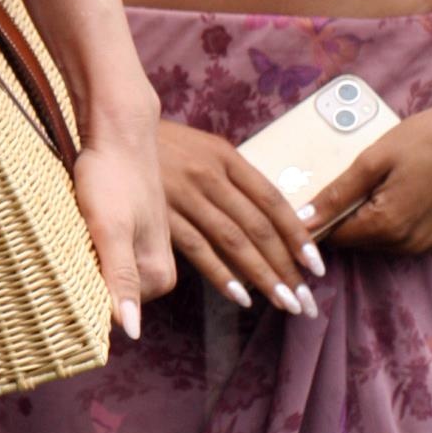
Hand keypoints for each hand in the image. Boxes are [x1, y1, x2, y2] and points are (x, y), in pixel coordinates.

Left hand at [73, 120, 174, 338]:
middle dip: (82, 282)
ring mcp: (142, 252)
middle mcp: (156, 270)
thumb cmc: (111, 176)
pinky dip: (83, 249)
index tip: (64, 274)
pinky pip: (101, 256)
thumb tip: (132, 331)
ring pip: (102, 275)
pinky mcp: (126, 235)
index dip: (83, 298)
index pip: (112, 313)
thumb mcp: (111, 229)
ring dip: (80, 264)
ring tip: (70, 234)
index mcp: (159, 276)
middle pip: (109, 295)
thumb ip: (121, 277)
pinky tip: (74, 228)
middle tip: (63, 250)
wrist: (116, 132)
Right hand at [157, 118, 319, 316]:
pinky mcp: (160, 213)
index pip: (272, 201)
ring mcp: (184, 195)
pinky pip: (196, 248)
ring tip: (284, 303)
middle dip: (286, 266)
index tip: (316, 267)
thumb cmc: (167, 145)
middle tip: (306, 300)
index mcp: (226, 158)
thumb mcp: (207, 151)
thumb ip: (238, 182)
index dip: (297, 235)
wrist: (116, 129)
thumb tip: (282, 218)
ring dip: (261, 275)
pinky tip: (240, 296)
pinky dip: (220, 273)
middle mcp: (210, 175)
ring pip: (232, 241)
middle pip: (257, 227)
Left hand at [308, 95, 431, 258]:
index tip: (319, 204)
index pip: (339, 238)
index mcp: (388, 225)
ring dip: (378, 224)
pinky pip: (415, 239)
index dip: (324, 222)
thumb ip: (338, 193)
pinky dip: (405, 225)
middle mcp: (412, 244)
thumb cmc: (426, 138)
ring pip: (389, 243)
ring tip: (384, 188)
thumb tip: (304, 219)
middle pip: (363, 242)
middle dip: (351, 220)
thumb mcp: (374, 159)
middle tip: (356, 186)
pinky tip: (409, 196)